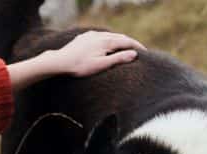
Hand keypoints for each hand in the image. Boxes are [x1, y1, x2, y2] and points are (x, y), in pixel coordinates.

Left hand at [7, 31, 145, 91]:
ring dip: (119, 41)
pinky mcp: (83, 37)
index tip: (146, 53)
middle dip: (130, 43)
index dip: (137, 47)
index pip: (127, 42)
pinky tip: (107, 46)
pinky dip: (108, 41)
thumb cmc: (80, 66)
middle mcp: (100, 34)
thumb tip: (134, 54)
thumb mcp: (101, 65)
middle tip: (138, 51)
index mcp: (106, 41)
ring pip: (109, 36)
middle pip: (120, 37)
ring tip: (125, 49)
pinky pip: (100, 37)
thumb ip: (118, 59)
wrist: (59, 62)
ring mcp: (91, 35)